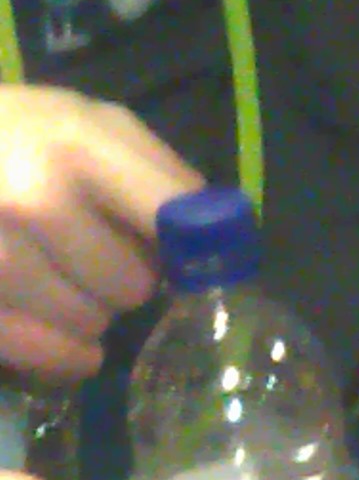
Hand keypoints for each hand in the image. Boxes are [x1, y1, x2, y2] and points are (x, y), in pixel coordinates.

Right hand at [0, 90, 199, 380]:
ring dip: (86, 311)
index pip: (175, 220)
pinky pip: (51, 357)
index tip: (187, 254)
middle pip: (134, 287)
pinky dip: (60, 350)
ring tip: (53, 275)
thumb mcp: (84, 122)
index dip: (191, 245)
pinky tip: (44, 316)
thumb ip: (156, 173)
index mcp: (74, 147)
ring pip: (92, 326)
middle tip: (89, 253)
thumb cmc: (15, 137)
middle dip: (122, 277)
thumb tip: (216, 236)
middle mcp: (32, 202)